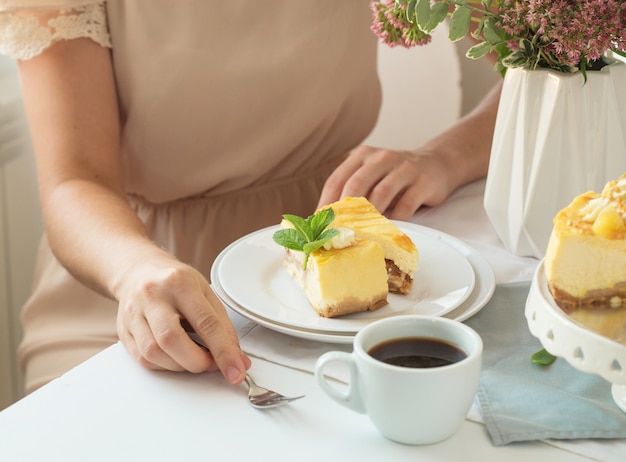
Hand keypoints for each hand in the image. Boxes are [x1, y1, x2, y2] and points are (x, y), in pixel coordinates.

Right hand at [115, 254, 250, 383]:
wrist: (139, 271)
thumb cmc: (176, 282)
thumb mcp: (206, 293)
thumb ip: (223, 327)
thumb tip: (237, 359)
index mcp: (179, 282)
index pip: (205, 322)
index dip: (224, 351)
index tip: (236, 371)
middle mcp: (153, 296)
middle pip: (172, 340)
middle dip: (198, 362)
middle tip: (212, 364)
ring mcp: (133, 313)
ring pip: (154, 353)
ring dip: (181, 366)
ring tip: (195, 358)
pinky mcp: (123, 330)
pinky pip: (143, 359)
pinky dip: (165, 365)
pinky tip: (176, 357)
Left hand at [318, 145, 454, 220]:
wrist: (437, 164)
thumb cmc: (396, 177)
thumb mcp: (372, 176)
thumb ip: (354, 192)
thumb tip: (329, 222)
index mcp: (362, 156)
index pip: (337, 179)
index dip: (325, 203)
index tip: (319, 225)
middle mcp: (381, 158)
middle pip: (356, 184)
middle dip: (344, 211)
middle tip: (337, 233)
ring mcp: (403, 168)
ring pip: (381, 193)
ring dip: (369, 217)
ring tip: (360, 235)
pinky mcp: (423, 181)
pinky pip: (406, 204)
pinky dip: (396, 220)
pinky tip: (388, 231)